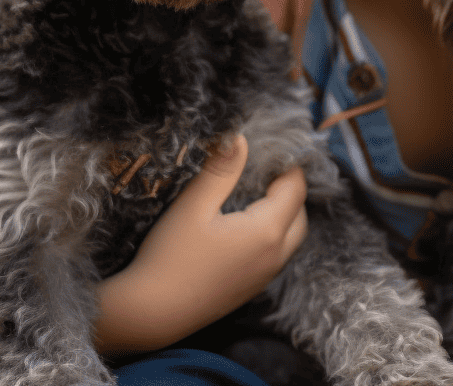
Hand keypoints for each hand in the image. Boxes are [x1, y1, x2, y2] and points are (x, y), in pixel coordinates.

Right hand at [95, 133, 308, 353]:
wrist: (153, 313)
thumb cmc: (170, 257)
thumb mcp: (193, 206)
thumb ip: (221, 170)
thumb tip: (241, 138)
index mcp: (267, 231)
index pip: (295, 188)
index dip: (288, 164)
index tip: (271, 147)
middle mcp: (275, 256)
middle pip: (300, 213)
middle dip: (289, 187)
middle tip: (263, 167)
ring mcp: (266, 276)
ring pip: (292, 236)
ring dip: (283, 211)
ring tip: (256, 191)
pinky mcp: (253, 288)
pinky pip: (277, 253)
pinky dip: (273, 232)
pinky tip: (244, 224)